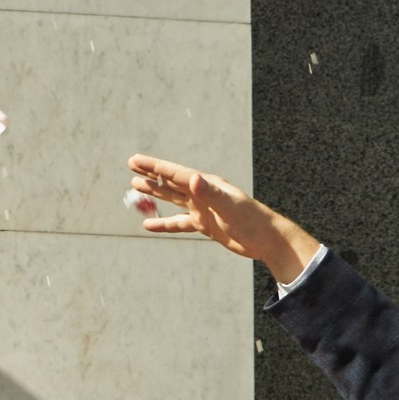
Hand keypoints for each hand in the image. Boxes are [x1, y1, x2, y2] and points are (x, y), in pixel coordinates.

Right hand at [126, 154, 323, 286]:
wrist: (266, 239)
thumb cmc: (251, 220)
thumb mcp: (228, 206)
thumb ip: (209, 193)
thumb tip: (192, 178)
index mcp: (206, 185)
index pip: (174, 173)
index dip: (154, 167)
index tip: (135, 161)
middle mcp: (202, 193)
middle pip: (170, 181)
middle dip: (151, 174)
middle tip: (131, 165)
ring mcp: (202, 208)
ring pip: (172, 199)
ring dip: (155, 193)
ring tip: (135, 186)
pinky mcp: (203, 224)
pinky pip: (177, 223)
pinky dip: (163, 223)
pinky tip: (148, 224)